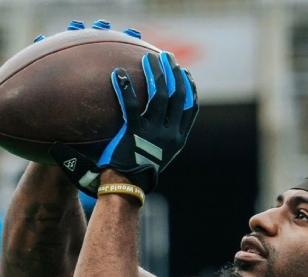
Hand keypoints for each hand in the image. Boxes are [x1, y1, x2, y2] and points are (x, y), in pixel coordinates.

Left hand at [50, 48, 197, 194]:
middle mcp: (171, 134)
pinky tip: (117, 73)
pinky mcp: (135, 133)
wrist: (125, 188)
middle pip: (178, 96)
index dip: (190, 89)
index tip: (186, 74)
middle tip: (167, 58)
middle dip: (175, 73)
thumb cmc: (135, 174)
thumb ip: (156, 139)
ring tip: (148, 58)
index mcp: (178, 140)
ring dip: (155, 73)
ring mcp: (154, 133)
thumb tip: (148, 121)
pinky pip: (131, 105)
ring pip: (160, 95)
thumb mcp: (156, 157)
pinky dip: (125, 87)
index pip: (191, 109)